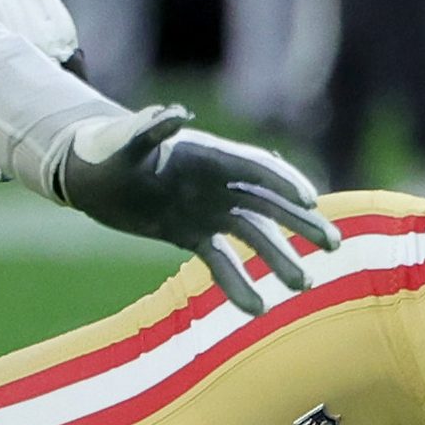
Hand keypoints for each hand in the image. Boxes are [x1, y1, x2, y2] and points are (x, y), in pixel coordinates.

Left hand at [51, 105, 337, 315]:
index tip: (311, 201)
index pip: (256, 167)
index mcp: (210, 155)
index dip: (284, 182)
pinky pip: (222, 262)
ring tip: (304, 285)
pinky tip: (257, 309)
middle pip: (269, 203)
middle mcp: (219, 183)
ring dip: (279, 259)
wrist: (91, 177)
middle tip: (333, 245)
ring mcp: (210, 210)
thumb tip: (176, 114)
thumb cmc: (107, 152)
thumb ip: (151, 129)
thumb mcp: (125, 143)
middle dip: (301, 224)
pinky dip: (238, 284)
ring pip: (254, 235)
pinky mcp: (194, 235)